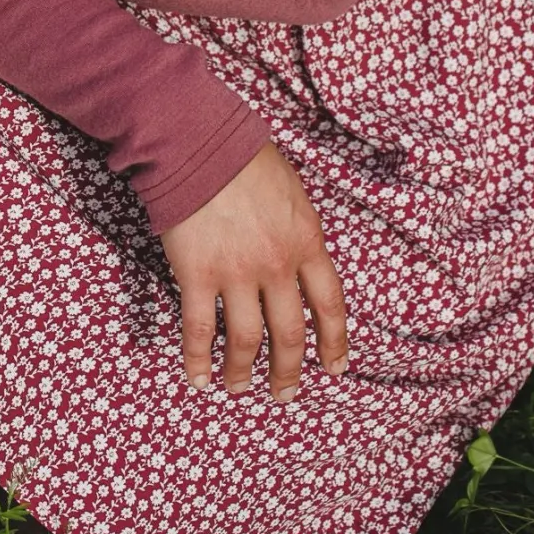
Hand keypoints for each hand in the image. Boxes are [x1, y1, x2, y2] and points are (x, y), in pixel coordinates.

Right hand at [159, 142, 347, 401]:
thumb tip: (296, 256)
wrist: (200, 141)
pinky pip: (200, 330)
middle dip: (289, 370)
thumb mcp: (292, 190)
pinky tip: (199, 378)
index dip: (334, 341)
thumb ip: (298, 229)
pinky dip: (199, 360)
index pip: (330, 305)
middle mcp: (277, 265)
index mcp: (306, 242)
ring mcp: (237, 274)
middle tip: (285, 392)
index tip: (334, 367)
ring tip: (239, 388)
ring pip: (247, 340)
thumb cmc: (243, 155)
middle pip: (290, 333)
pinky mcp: (198, 275)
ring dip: (244, 372)